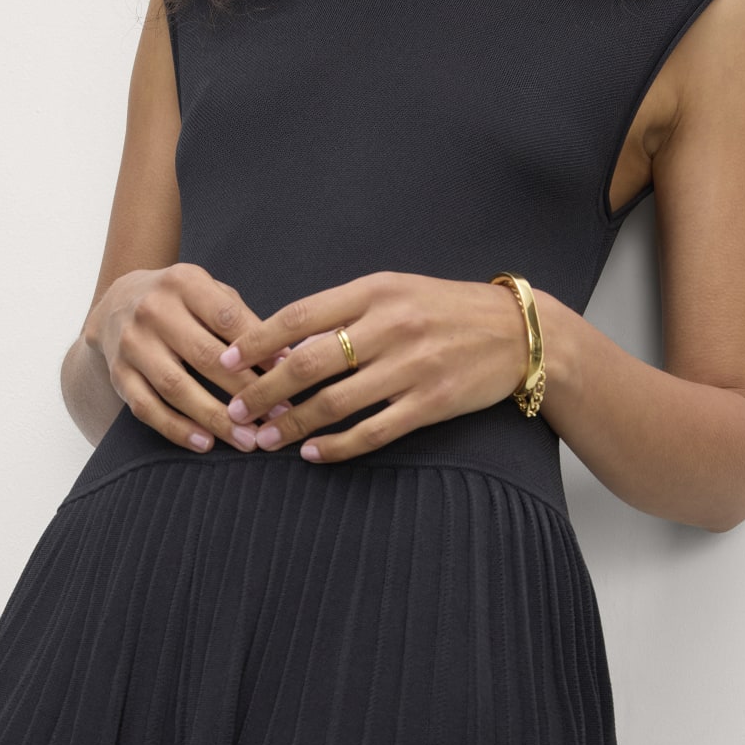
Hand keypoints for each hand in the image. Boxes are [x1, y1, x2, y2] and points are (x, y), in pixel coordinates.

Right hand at [84, 262, 293, 452]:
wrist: (118, 301)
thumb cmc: (181, 301)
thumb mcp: (209, 291)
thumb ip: (243, 320)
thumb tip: (284, 359)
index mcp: (183, 283)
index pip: (227, 318)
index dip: (259, 347)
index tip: (287, 373)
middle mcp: (153, 311)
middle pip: (204, 356)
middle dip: (245, 390)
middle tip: (276, 414)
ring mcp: (132, 344)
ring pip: (175, 387)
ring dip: (215, 417)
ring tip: (247, 438)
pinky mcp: (118, 374)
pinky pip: (147, 408)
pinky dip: (177, 429)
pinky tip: (206, 442)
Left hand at [216, 270, 530, 462]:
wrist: (518, 331)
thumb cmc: (447, 308)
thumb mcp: (397, 291)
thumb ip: (347, 310)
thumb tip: (288, 342)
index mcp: (376, 292)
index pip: (300, 315)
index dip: (257, 340)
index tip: (226, 360)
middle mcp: (390, 326)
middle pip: (308, 362)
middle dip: (263, 391)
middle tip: (236, 410)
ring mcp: (411, 367)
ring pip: (334, 403)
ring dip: (292, 424)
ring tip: (265, 440)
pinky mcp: (430, 403)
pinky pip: (372, 431)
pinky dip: (335, 447)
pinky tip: (312, 454)